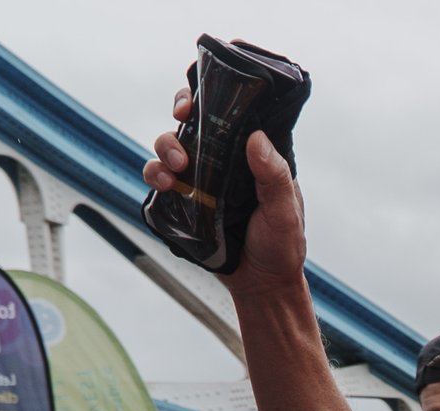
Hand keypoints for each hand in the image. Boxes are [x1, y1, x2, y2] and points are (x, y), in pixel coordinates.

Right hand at [144, 93, 309, 291]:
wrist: (263, 285)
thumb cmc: (282, 245)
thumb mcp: (284, 210)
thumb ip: (273, 176)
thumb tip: (256, 138)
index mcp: (250, 154)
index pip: (227, 112)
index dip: (207, 96)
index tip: (194, 98)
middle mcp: (222, 161)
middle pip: (191, 123)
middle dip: (179, 117)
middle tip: (181, 132)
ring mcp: (201, 181)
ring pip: (170, 149)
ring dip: (163, 151)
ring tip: (174, 171)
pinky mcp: (185, 204)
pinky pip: (161, 183)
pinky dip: (155, 177)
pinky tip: (164, 187)